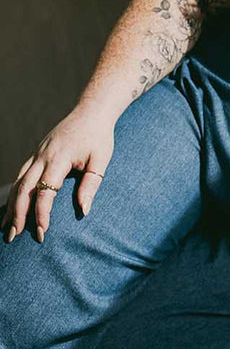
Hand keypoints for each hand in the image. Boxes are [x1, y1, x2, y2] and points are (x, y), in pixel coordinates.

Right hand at [1, 108, 114, 242]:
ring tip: (8, 227)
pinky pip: (20, 175)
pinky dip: (14, 192)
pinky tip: (12, 206)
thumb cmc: (99, 137)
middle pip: (23, 189)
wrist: (91, 111)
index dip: (42, 213)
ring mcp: (37, 154)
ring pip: (17, 182)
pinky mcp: (37, 154)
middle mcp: (42, 156)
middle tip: (14, 237)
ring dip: (11, 206)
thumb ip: (91, 185)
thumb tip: (83, 211)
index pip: (45, 191)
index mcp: (59, 159)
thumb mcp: (101, 160)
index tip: (42, 232)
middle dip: (17, 214)